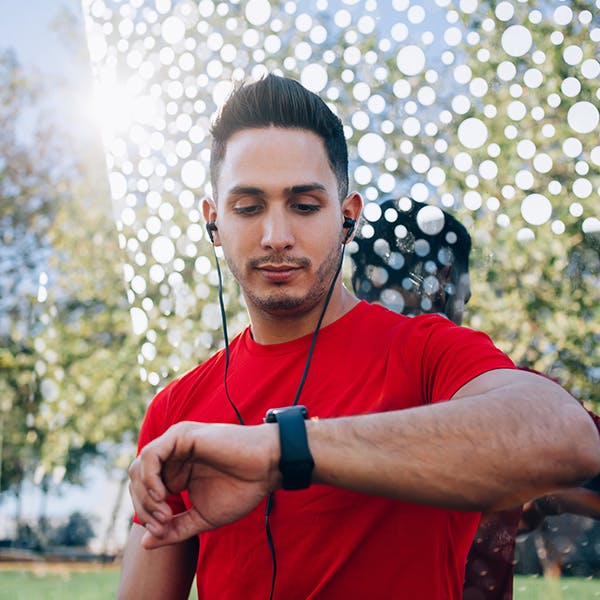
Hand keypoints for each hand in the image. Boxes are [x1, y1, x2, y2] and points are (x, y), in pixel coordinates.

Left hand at [128, 421, 279, 548]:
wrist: (266, 468)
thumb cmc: (242, 489)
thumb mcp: (202, 516)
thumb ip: (174, 528)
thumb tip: (144, 544)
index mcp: (175, 469)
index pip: (143, 489)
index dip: (145, 512)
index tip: (161, 530)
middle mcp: (172, 454)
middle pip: (136, 478)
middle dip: (143, 506)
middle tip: (162, 523)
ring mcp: (176, 442)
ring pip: (139, 466)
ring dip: (145, 494)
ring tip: (164, 512)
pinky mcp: (181, 435)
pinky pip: (151, 455)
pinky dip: (150, 478)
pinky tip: (164, 496)